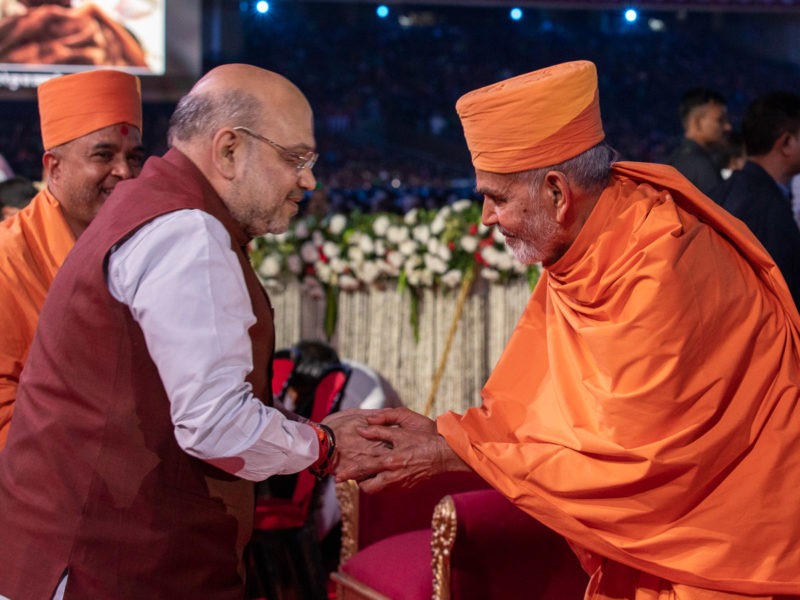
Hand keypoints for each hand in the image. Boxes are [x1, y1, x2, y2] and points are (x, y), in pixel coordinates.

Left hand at [335, 407, 469, 492]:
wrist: (446, 455)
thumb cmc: (425, 439)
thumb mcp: (402, 430)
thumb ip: (380, 428)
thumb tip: (362, 428)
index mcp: (390, 461)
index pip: (363, 469)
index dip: (349, 473)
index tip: (338, 476)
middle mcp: (394, 476)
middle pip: (368, 488)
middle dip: (360, 483)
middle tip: (357, 475)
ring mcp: (402, 485)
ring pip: (379, 491)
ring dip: (373, 483)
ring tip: (372, 473)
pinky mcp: (408, 488)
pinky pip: (391, 490)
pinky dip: (385, 483)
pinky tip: (387, 473)